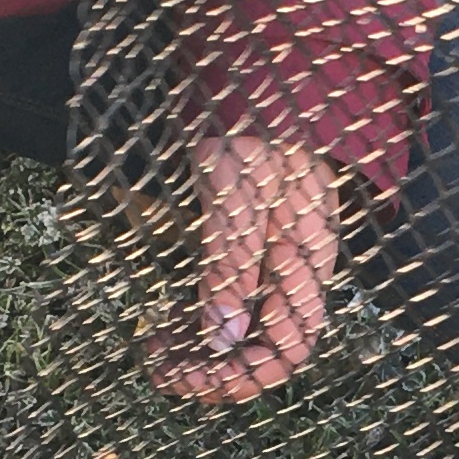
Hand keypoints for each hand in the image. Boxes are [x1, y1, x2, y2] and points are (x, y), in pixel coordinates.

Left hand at [153, 134, 338, 404]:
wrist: (256, 79)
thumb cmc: (253, 128)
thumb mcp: (236, 195)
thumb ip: (230, 264)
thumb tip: (221, 337)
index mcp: (306, 263)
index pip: (289, 347)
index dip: (243, 377)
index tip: (188, 379)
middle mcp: (292, 272)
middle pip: (263, 346)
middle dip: (212, 369)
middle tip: (157, 367)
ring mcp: (270, 261)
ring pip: (241, 329)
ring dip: (199, 349)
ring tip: (152, 348)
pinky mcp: (245, 248)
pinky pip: (226, 302)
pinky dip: (196, 320)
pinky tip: (164, 321)